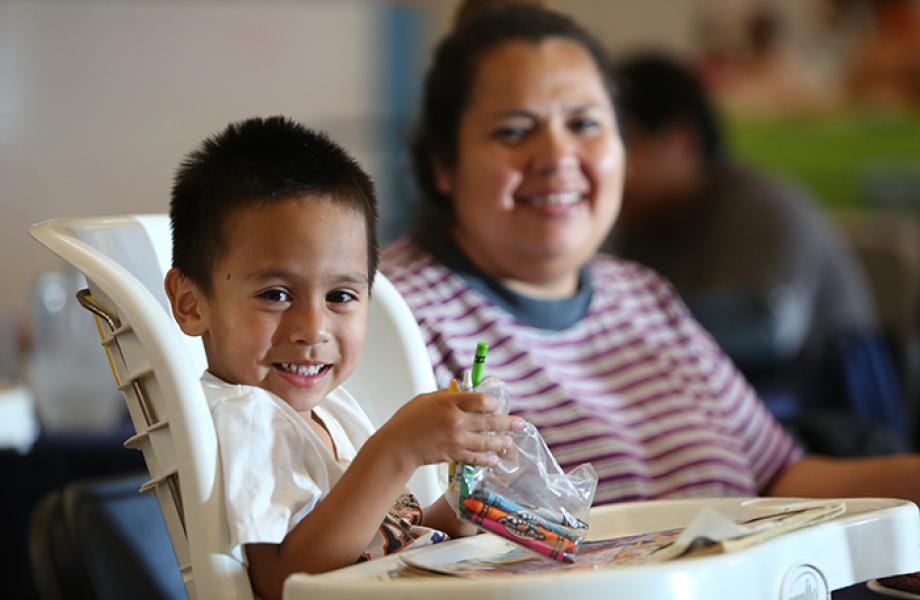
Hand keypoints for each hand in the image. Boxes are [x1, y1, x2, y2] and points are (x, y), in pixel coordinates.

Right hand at [378, 389, 524, 468]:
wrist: (398, 445)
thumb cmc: (409, 419)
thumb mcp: (429, 399)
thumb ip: (450, 397)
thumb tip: (468, 395)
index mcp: (450, 403)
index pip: (482, 401)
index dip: (493, 403)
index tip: (496, 404)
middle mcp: (457, 421)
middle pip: (489, 421)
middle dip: (507, 423)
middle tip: (520, 423)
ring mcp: (457, 440)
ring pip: (487, 442)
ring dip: (501, 442)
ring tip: (510, 442)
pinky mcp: (454, 455)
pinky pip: (476, 457)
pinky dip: (487, 458)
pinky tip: (494, 458)